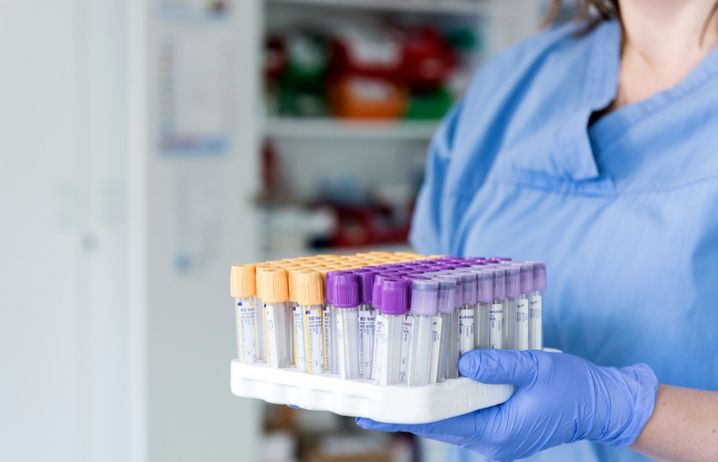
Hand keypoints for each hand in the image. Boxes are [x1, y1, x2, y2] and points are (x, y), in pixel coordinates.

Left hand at [357, 350, 657, 460]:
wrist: (603, 404)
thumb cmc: (574, 387)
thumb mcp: (537, 367)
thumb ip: (499, 364)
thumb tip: (462, 363)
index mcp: (497, 431)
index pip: (437, 424)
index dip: (401, 417)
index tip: (369, 413)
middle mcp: (490, 440)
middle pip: (436, 424)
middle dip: (403, 412)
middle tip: (368, 400)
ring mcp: (495, 435)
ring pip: (448, 420)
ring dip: (421, 407)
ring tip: (391, 392)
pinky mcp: (500, 426)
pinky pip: (464, 415)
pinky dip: (444, 402)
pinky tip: (430, 388)